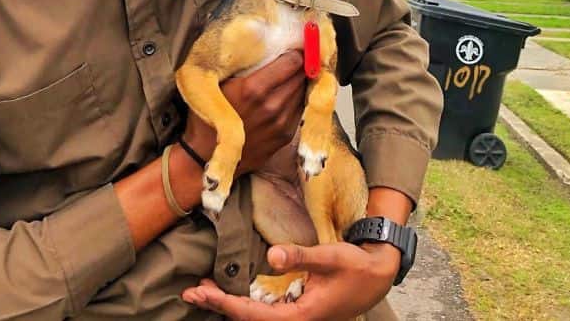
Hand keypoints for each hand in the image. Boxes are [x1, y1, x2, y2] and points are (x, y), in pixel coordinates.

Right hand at [182, 52, 305, 174]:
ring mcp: (280, 123)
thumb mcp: (218, 83)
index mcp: (253, 88)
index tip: (294, 48)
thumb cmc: (208, 115)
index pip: (292, 62)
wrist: (204, 157)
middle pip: (300, 76)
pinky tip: (287, 96)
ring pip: (303, 93)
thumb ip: (243, 67)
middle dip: (299, 66)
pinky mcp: (284, 137)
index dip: (295, 53)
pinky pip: (300, 111)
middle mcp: (271, 106)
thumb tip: (265, 46)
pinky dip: (297, 101)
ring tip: (291, 77)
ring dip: (299, 84)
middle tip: (295, 59)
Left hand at [182, 241, 400, 319]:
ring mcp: (296, 316)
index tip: (204, 292)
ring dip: (230, 304)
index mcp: (300, 315)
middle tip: (191, 292)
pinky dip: (245, 302)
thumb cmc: (356, 267)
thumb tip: (270, 255)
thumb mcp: (329, 258)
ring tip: (205, 290)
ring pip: (256, 316)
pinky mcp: (298, 308)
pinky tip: (234, 293)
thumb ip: (299, 257)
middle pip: (249, 319)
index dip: (226, 303)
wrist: (378, 275)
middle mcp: (295, 320)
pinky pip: (265, 311)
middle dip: (219, 305)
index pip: (253, 314)